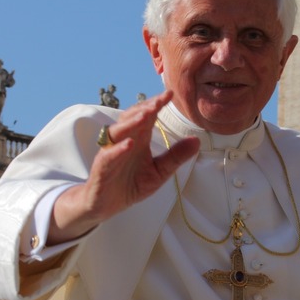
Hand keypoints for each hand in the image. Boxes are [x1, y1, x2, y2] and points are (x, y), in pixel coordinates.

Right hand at [49, 90, 199, 243]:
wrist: (107, 205)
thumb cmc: (131, 184)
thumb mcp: (159, 172)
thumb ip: (175, 156)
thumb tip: (197, 141)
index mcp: (138, 139)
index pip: (147, 116)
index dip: (157, 104)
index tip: (170, 94)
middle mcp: (124, 140)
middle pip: (132, 118)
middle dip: (145, 108)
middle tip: (159, 100)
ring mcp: (111, 152)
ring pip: (118, 131)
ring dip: (131, 122)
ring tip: (145, 116)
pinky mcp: (102, 167)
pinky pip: (109, 155)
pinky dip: (118, 149)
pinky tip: (129, 144)